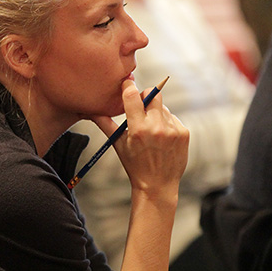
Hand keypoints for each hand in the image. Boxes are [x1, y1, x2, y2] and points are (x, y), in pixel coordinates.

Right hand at [91, 80, 188, 194]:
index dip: (129, 87)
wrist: (158, 185)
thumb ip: (105, 123)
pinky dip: (167, 123)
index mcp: (137, 129)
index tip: (127, 84)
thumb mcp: (118, 144)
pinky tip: (162, 137)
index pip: (133, 95)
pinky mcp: (184, 133)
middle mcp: (156, 128)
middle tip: (141, 106)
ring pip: (163, 107)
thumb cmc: (134, 165)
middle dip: (145, 96)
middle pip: (152, 94)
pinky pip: (173, 118)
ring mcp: (172, 130)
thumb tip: (88, 110)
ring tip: (151, 130)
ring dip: (156, 113)